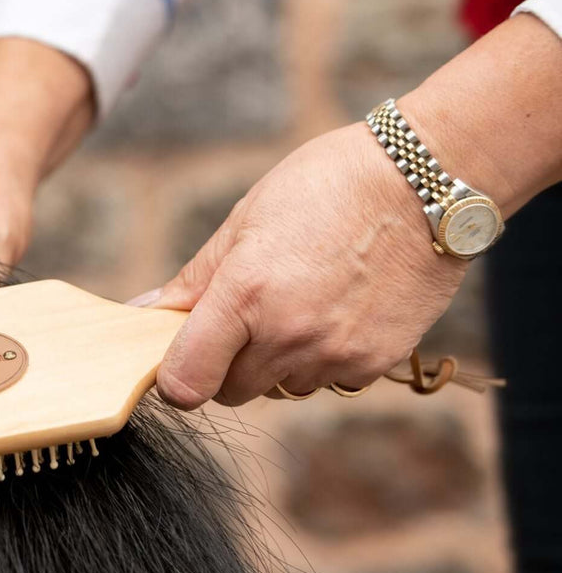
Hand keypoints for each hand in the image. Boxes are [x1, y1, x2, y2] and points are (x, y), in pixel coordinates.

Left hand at [147, 122, 467, 408]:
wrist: (427, 180)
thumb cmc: (328, 185)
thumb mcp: (246, 218)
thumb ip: (195, 279)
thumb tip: (145, 311)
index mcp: (245, 294)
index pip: (186, 382)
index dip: (175, 377)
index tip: (180, 357)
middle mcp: (288, 334)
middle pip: (231, 392)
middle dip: (227, 364)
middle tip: (246, 316)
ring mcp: (335, 354)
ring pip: (281, 388)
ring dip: (278, 362)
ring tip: (302, 300)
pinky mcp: (375, 362)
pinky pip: (329, 382)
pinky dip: (324, 358)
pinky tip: (338, 309)